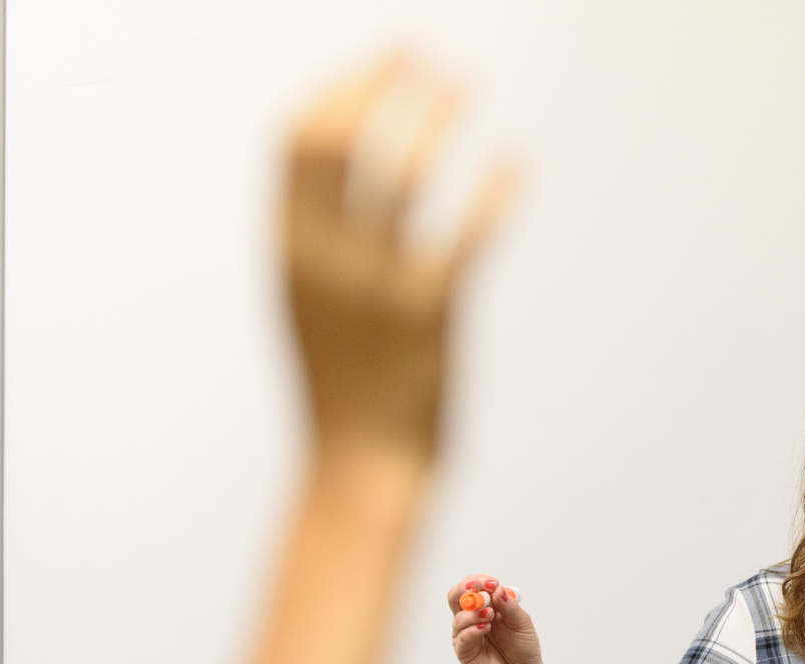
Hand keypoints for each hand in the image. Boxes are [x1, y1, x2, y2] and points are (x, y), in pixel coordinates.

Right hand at [283, 52, 517, 464]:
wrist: (362, 471)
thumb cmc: (347, 385)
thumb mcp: (312, 301)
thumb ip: (319, 237)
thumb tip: (348, 166)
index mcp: (288, 251)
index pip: (297, 141)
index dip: (344, 86)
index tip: (387, 58)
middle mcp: (323, 260)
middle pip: (340, 139)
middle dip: (383, 81)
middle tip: (428, 52)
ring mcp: (373, 288)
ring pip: (403, 172)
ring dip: (434, 115)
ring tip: (465, 83)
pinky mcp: (428, 318)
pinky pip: (464, 234)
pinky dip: (493, 188)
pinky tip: (516, 160)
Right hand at [449, 574, 543, 663]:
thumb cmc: (522, 647)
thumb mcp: (521, 623)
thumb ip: (510, 606)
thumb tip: (498, 589)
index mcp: (485, 606)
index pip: (473, 586)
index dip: (478, 581)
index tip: (492, 583)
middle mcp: (472, 617)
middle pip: (456, 596)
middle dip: (466, 590)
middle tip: (482, 592)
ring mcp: (466, 634)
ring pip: (458, 616)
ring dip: (474, 612)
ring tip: (491, 615)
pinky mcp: (464, 651)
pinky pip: (462, 637)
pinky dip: (472, 630)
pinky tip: (485, 628)